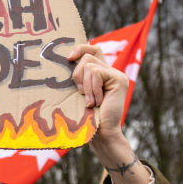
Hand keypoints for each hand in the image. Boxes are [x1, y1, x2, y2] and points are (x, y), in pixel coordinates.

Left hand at [67, 44, 145, 183]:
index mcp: (101, 73)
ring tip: (89, 101)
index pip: (92, 50)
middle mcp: (111, 71)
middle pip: (89, 55)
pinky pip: (96, 73)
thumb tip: (63, 61)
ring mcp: (117, 75)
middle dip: (77, 73)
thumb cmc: (85, 117)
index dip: (80, 48)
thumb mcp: (77, 93)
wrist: (100, 135)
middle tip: (80, 92)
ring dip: (84, 85)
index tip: (68, 58)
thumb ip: (77, 78)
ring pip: (90, 65)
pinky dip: (91, 89)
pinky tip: (96, 102)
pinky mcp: (119, 80)